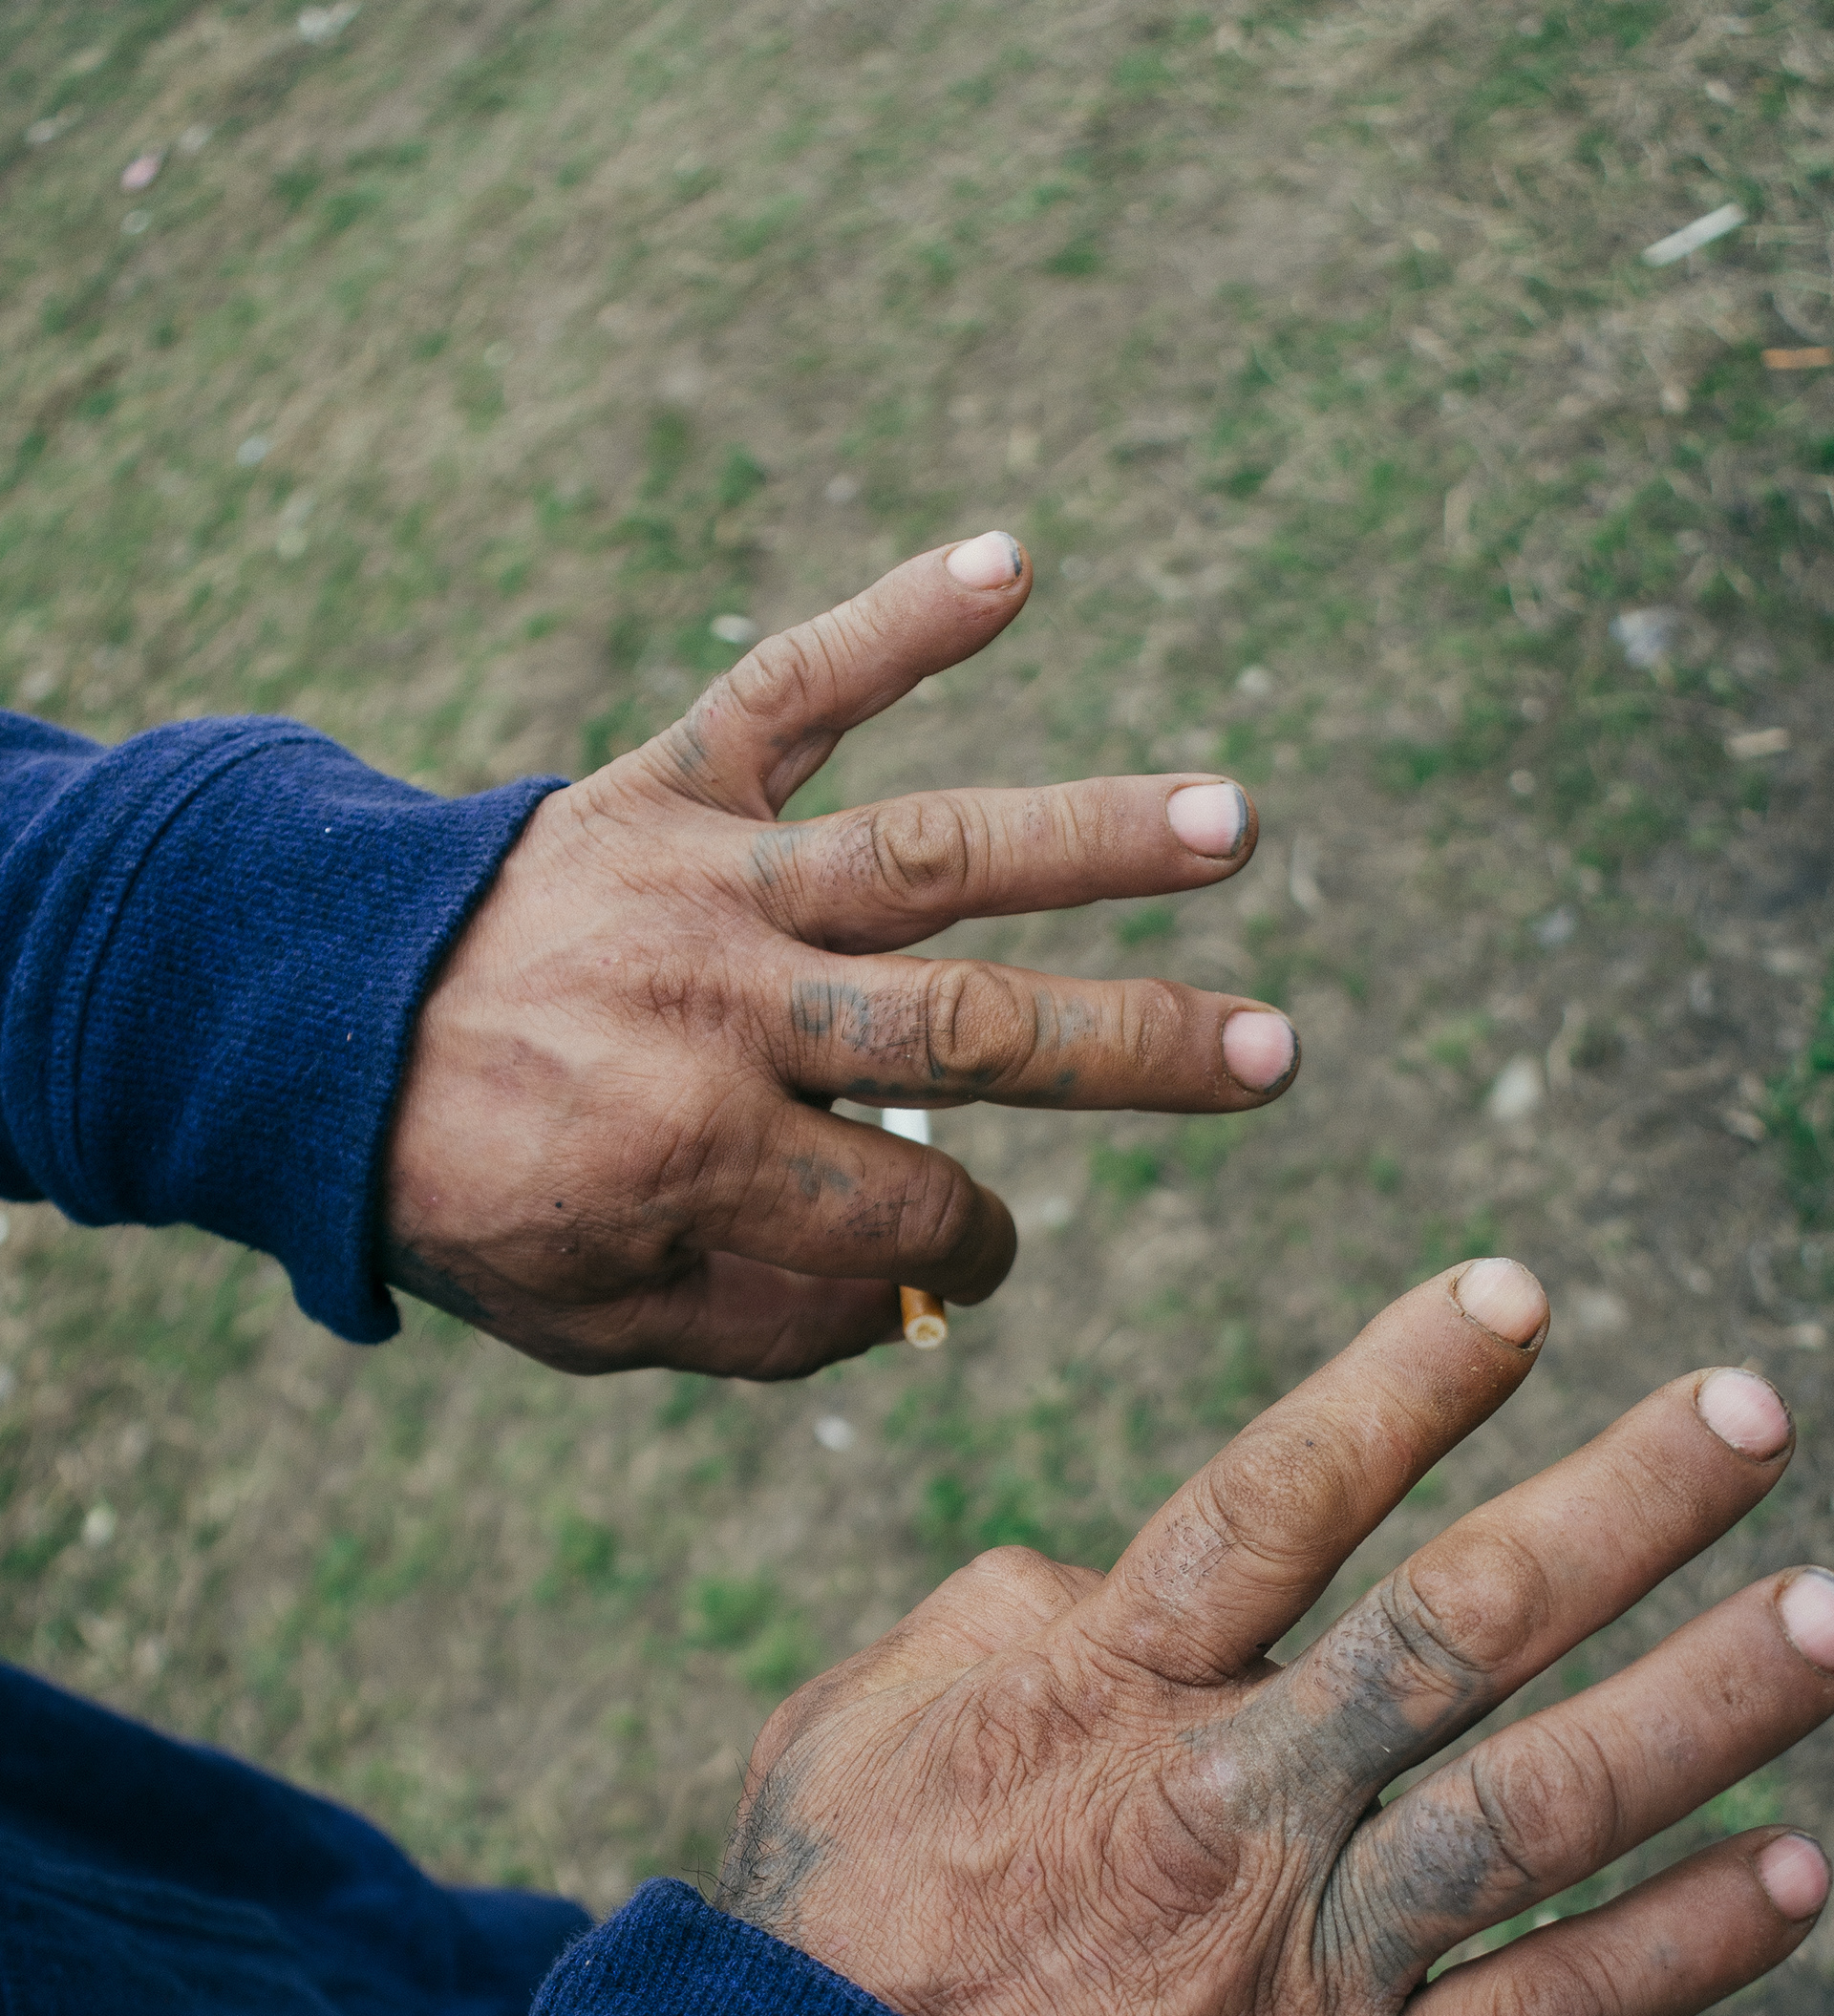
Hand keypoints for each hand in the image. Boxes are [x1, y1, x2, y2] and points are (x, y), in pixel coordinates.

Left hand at [382, 532, 1295, 1374]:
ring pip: (930, 856)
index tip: (974, 1250)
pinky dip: (897, 620)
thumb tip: (921, 1297)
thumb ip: (767, 1325)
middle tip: (1276, 1053)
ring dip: (1090, 839)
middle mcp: (724, 1009)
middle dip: (1135, 1047)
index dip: (963, 1249)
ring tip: (1234, 821)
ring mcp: (708, 882)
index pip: (910, 1207)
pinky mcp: (668, 782)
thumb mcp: (594, 1316)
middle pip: (971, 1026)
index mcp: (702, 1154)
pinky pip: (790, 687)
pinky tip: (1014, 562)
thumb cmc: (469, 1190)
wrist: (309, 1028)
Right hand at [716, 1259, 1833, 2015]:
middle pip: (1457, 1626)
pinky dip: (1683, 1949)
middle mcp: (1236, 1799)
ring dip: (1703, 1704)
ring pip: (1542, 1808)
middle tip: (1748, 1411)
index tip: (1519, 1292)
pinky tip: (1801, 1874)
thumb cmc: (837, 1927)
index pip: (1284, 1498)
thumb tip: (1096, 1571)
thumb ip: (996, 1618)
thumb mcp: (862, 1721)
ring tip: (1829, 1616)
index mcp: (1110, 1688)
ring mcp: (1312, 1957)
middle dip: (1616, 1511)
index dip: (1406, 1386)